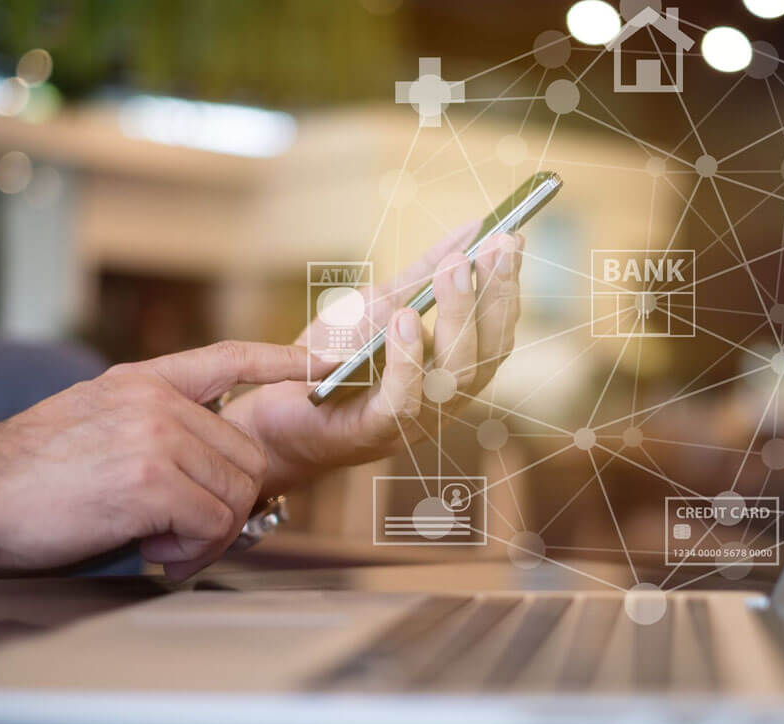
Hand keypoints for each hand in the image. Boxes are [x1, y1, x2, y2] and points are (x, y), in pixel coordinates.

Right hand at [0, 342, 320, 579]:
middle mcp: (158, 402)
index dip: (280, 363)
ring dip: (210, 532)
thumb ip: (156, 424)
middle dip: (230, 504)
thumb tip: (209, 458)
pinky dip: (194, 549)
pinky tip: (156, 549)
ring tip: (164, 541)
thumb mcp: (97, 418)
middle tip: (190, 532)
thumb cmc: (33, 472)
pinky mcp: (150, 481)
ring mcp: (156, 437)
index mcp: (146, 382)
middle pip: (246, 456)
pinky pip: (212, 522)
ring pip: (236, 493)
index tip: (324, 363)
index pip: (229, 359)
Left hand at [222, 222, 524, 494]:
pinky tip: (406, 320)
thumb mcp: (375, 306)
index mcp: (453, 370)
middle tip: (494, 245)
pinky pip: (401, 401)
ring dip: (458, 316)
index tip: (511, 238)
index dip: (508, 285)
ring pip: (456, 375)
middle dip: (495, 294)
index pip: (497, 329)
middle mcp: (445, 398)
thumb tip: (469, 230)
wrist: (273, 421)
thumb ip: (420, 277)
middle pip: (488, 351)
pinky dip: (407, 360)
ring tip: (453, 269)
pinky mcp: (373, 433)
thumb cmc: (328, 362)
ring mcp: (414, 420)